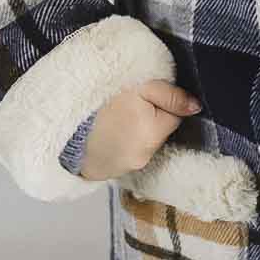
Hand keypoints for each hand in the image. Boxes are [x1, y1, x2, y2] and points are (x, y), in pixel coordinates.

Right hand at [75, 80, 202, 180]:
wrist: (63, 129)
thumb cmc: (101, 103)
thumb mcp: (138, 87)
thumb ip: (170, 94)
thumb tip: (196, 107)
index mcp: (153, 132)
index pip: (174, 115)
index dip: (162, 103)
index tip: (144, 96)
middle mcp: (146, 154)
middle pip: (160, 132)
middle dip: (151, 119)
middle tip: (128, 105)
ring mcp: (129, 166)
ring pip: (145, 144)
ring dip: (137, 132)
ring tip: (117, 119)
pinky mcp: (114, 172)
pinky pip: (129, 154)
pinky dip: (124, 144)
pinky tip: (110, 134)